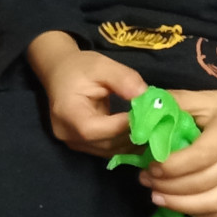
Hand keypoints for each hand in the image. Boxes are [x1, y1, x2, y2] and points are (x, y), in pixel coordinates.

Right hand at [27, 31, 144, 153]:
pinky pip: (106, 149)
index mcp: (67, 112)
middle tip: (157, 124)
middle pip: (105, 143)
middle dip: (132, 134)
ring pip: (108, 150)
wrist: (59, 73)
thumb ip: (124, 79)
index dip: (122, 125)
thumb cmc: (79, 67)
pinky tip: (139, 133)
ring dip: (131, 142)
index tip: (148, 115)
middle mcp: (67, 133)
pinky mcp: (81, 145)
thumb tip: (146, 96)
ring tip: (152, 129)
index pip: (95, 129)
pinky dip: (123, 143)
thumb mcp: (102, 65)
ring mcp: (73, 143)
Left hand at [141, 78, 216, 216]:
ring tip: (156, 197)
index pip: (196, 158)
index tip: (149, 164)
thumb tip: (142, 107)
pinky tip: (181, 205)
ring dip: (179, 205)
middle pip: (199, 183)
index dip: (169, 166)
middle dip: (167, 186)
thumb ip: (176, 103)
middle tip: (145, 179)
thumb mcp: (207, 99)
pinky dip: (199, 213)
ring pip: (210, 204)